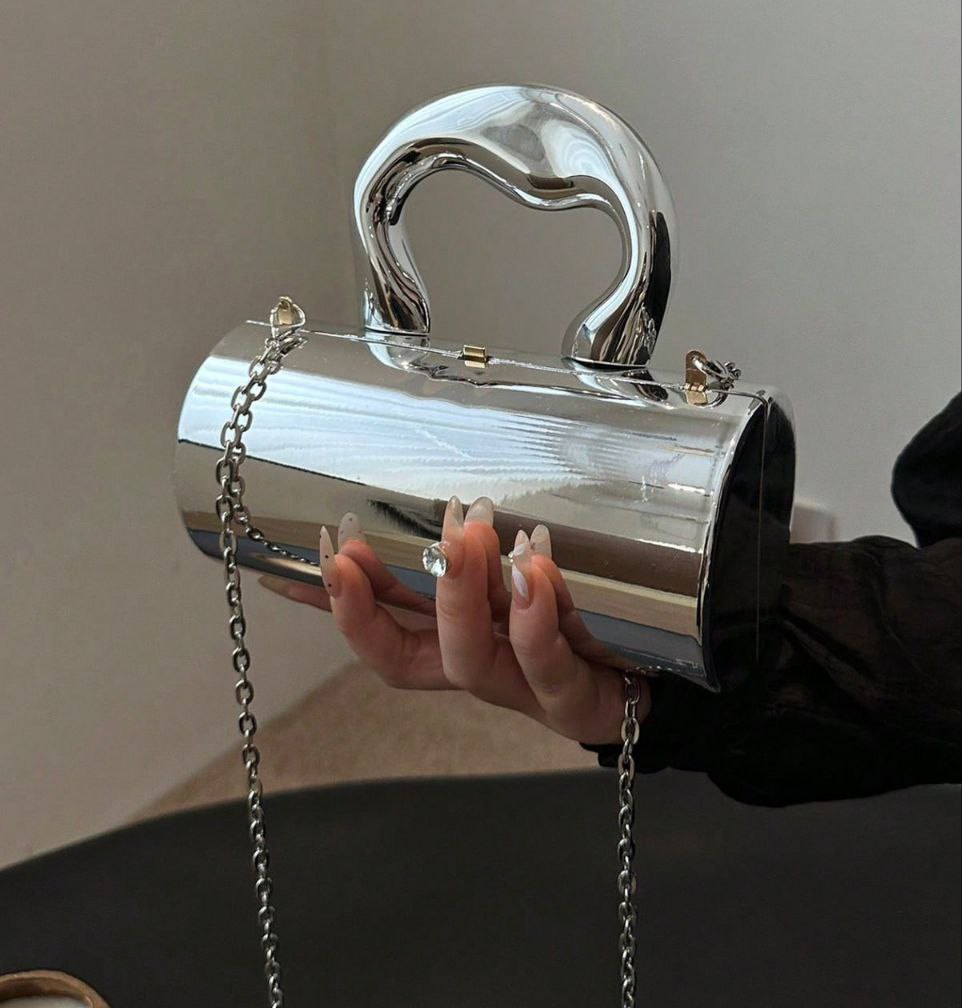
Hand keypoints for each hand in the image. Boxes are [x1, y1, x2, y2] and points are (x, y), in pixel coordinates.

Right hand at [258, 497, 649, 745]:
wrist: (664, 667)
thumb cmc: (582, 612)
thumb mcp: (520, 573)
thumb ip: (471, 547)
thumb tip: (426, 497)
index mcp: (456, 642)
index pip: (380, 633)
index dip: (334, 607)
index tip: (299, 561)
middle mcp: (480, 668)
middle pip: (407, 660)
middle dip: (369, 606)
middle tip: (353, 544)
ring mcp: (523, 687)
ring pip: (471, 661)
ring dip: (459, 594)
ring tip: (466, 533)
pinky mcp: (576, 697)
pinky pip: (549, 665)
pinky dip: (535, 616)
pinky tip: (533, 566)